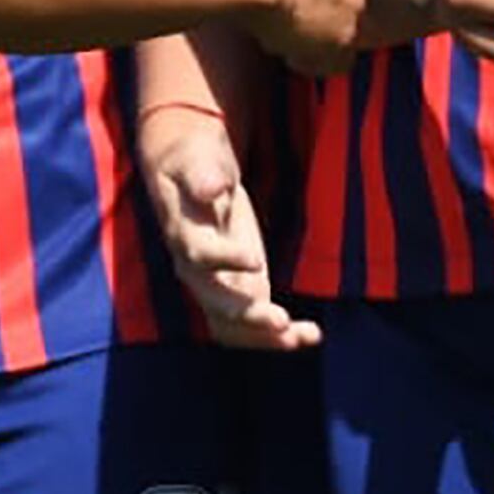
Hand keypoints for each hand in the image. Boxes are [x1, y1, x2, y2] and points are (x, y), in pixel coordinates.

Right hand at [135, 103, 318, 350]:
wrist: (187, 172)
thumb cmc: (194, 159)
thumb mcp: (196, 156)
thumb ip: (203, 173)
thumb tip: (212, 186)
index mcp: (182, 233)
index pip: (199, 255)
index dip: (225, 260)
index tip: (256, 261)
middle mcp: (194, 268)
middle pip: (214, 301)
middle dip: (246, 315)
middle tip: (280, 320)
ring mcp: (214, 283)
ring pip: (231, 324)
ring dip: (264, 337)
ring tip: (303, 337)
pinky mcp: (235, 289)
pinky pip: (248, 323)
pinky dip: (276, 336)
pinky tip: (310, 336)